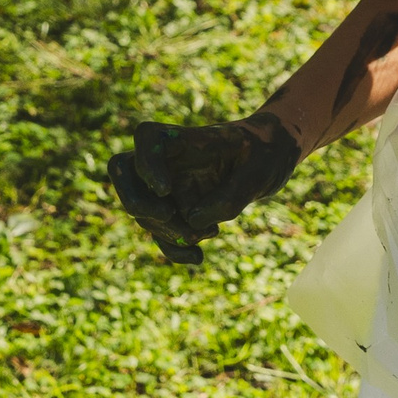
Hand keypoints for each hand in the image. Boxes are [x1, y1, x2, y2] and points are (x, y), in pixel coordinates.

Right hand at [107, 111, 300, 265]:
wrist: (273, 157)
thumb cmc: (268, 151)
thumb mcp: (260, 172)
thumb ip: (230, 196)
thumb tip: (193, 222)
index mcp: (187, 138)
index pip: (147, 138)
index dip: (146, 164)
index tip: (166, 188)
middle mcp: (169, 160)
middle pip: (124, 172)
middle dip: (138, 202)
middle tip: (168, 216)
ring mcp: (169, 186)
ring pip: (144, 212)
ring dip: (169, 232)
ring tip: (210, 233)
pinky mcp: (178, 210)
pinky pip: (162, 233)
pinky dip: (174, 250)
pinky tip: (197, 259)